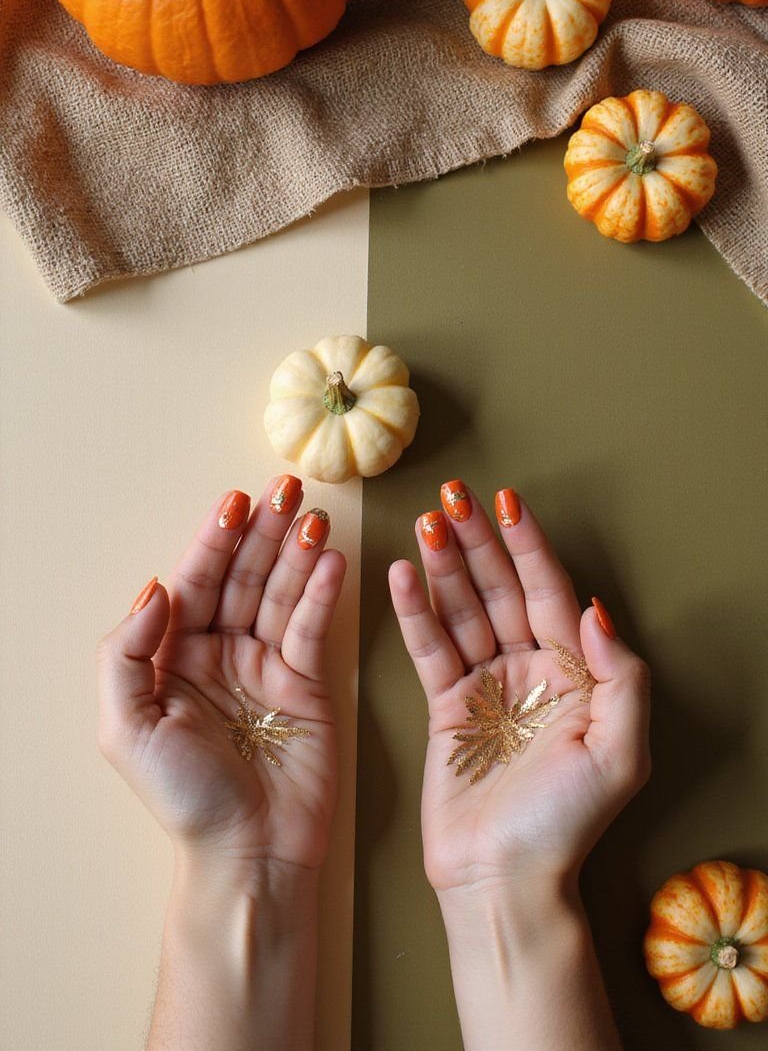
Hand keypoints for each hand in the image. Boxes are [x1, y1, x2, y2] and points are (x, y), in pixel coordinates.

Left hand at [97, 478, 344, 873]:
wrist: (250, 854)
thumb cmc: (184, 799)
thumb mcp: (126, 726)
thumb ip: (127, 651)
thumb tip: (155, 586)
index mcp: (172, 656)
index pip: (195, 581)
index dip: (214, 539)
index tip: (236, 501)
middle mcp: (219, 651)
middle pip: (243, 576)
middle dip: (263, 530)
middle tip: (287, 487)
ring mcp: (265, 664)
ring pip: (281, 592)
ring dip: (297, 551)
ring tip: (313, 515)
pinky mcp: (308, 682)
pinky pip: (313, 626)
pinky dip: (323, 593)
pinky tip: (331, 561)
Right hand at [389, 482, 650, 896]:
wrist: (501, 881)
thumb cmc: (564, 825)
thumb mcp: (619, 754)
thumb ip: (620, 678)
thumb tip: (597, 610)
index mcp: (575, 673)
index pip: (550, 592)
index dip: (528, 546)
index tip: (506, 502)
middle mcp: (531, 670)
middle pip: (501, 589)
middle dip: (478, 540)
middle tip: (451, 496)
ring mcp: (486, 686)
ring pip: (462, 609)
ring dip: (443, 565)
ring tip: (424, 524)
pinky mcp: (446, 706)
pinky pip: (429, 647)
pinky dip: (414, 611)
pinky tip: (400, 575)